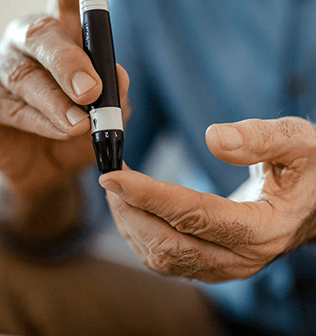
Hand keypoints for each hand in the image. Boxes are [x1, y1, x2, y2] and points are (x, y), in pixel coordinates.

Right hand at [0, 0, 129, 199]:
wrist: (48, 168)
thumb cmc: (78, 131)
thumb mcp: (107, 112)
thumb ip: (115, 92)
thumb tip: (117, 76)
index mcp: (62, 30)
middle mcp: (27, 40)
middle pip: (41, 32)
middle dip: (69, 61)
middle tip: (90, 90)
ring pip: (24, 73)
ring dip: (56, 101)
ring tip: (79, 125)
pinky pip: (8, 104)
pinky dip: (38, 120)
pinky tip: (59, 132)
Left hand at [99, 117, 315, 282]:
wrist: (313, 204)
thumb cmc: (307, 170)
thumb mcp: (298, 143)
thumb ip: (261, 139)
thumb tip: (214, 139)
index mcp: (262, 228)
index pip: (193, 215)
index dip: (149, 194)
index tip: (113, 175)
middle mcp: (239, 257)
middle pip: (168, 243)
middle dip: (130, 209)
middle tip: (109, 176)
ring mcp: (222, 266)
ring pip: (161, 256)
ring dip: (130, 223)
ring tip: (115, 189)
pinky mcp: (210, 263)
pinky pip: (165, 258)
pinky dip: (140, 234)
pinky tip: (130, 209)